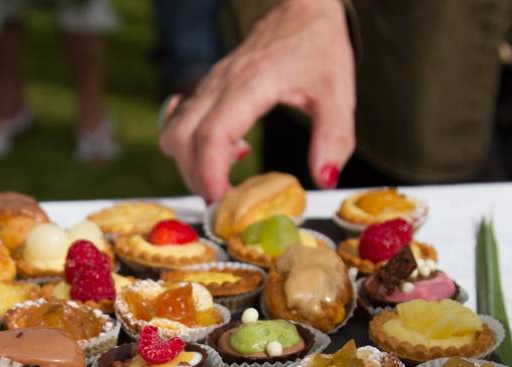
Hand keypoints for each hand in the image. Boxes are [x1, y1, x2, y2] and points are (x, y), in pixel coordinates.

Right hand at [159, 0, 354, 201]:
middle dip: (196, 179)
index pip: (212, 135)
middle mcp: (219, 85)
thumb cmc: (317, 45)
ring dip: (190, 165)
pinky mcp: (205, 91)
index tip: (223, 201)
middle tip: (226, 202)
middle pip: (181, 140)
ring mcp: (207, 87)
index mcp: (249, 84)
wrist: (300, 8)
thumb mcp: (337, 91)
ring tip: (227, 177)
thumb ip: (334, 137)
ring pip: (173, 133)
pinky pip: (178, 123)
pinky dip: (189, 147)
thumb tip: (324, 179)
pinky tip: (225, 150)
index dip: (210, 174)